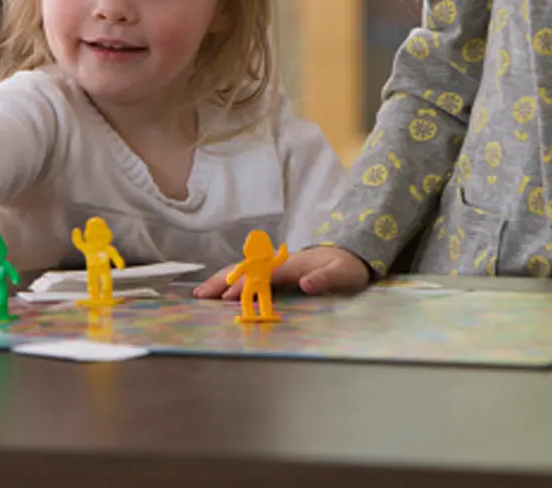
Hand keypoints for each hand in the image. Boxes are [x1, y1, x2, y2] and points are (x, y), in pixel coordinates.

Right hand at [194, 245, 371, 299]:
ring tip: (201, 293)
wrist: (352, 254)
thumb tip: (306, 284)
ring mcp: (275, 266)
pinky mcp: (276, 271)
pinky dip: (231, 281)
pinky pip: (249, 274)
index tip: (225, 298)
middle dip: (220, 281)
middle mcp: (278, 263)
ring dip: (221, 280)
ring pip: (243, 270)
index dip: (243, 285)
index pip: (260, 275)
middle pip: (244, 269)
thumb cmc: (347, 267)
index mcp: (291, 264)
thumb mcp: (343, 275)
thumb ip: (325, 279)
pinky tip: (220, 291)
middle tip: (199, 295)